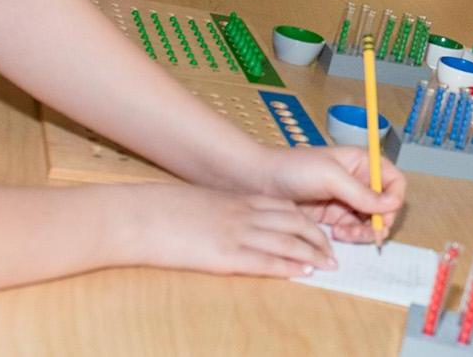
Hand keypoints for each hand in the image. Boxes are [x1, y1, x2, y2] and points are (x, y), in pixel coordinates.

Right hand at [125, 183, 338, 276]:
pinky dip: (288, 267)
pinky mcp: (225, 255)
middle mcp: (243, 214)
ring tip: (328, 265)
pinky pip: (266, 261)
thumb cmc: (162, 210)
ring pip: (287, 241)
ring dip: (312, 254)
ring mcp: (236, 234)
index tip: (320, 231)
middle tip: (333, 252)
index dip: (307, 220)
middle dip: (318, 239)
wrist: (139, 215)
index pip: (285, 208)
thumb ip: (220, 210)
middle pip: (294, 223)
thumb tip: (227, 220)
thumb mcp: (199, 203)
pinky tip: (303, 272)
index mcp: (236, 200)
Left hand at [257, 146, 405, 243]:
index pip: (393, 181)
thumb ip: (362, 193)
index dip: (393, 199)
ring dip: (364, 232)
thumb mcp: (331, 177)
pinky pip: (352, 230)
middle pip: (385, 206)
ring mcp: (346, 200)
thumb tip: (393, 204)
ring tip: (345, 234)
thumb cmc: (293, 169)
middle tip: (368, 234)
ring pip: (370, 221)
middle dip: (379, 221)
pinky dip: (350, 236)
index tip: (382, 214)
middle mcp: (358, 181)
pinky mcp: (332, 217)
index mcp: (362, 163)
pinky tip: (335, 234)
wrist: (258, 182)